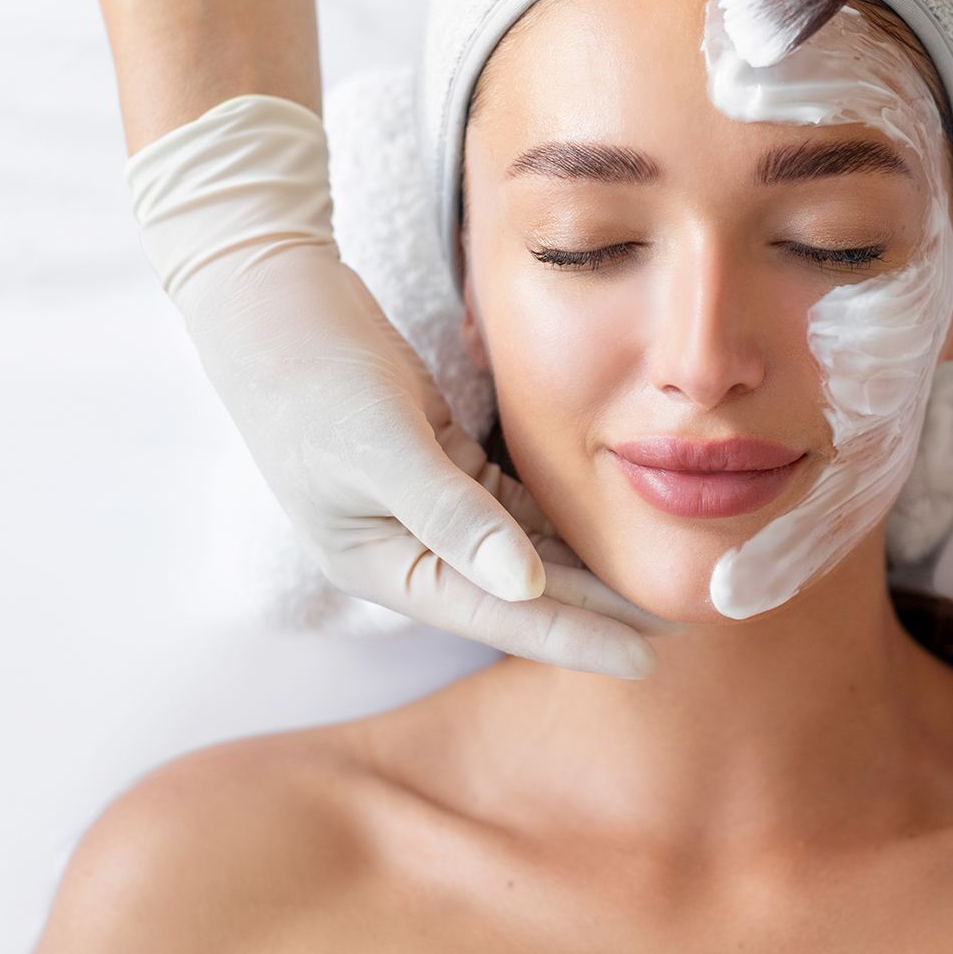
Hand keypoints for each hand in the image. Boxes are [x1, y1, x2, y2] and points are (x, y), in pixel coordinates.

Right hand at [126, 94, 675, 677]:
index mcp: (383, 564)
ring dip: (585, 570)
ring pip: (524, 552)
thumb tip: (523, 585)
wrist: (272, 295)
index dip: (576, 637)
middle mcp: (408, 548)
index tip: (647, 657)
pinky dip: (560, 519)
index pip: (498, 615)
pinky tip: (611, 525)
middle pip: (519, 593)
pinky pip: (515, 507)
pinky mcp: (443, 461)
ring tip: (657, 586)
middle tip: (680, 623)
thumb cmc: (312, 372)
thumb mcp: (382, 444)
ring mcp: (426, 507)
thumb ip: (453, 516)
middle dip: (596, 611)